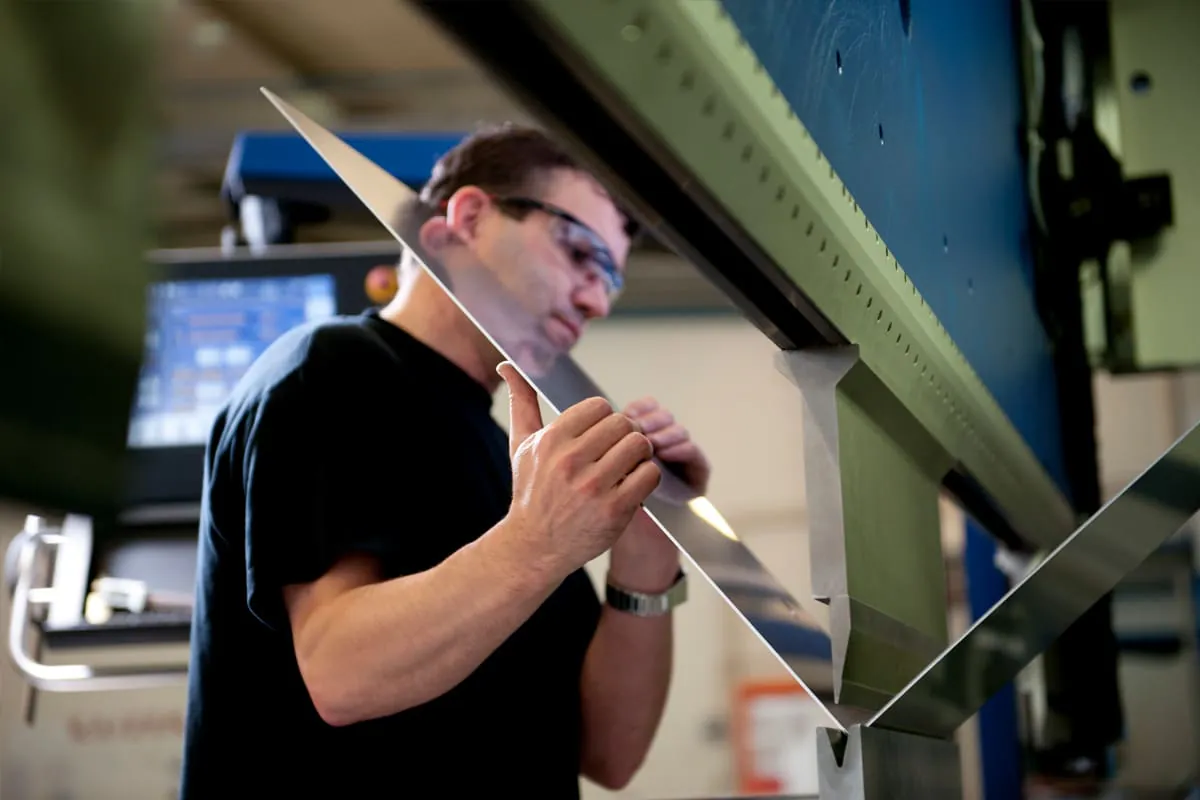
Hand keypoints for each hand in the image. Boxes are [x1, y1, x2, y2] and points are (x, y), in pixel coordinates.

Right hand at [498, 363, 661, 576]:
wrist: (534, 546)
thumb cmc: (531, 491)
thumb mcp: (521, 445)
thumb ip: (521, 401)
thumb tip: (508, 364)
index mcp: (551, 440)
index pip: (599, 407)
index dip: (605, 419)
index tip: (600, 435)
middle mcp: (571, 462)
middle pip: (624, 424)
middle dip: (625, 435)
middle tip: (618, 450)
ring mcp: (594, 487)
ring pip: (640, 446)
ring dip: (639, 455)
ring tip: (627, 466)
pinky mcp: (614, 510)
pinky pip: (649, 475)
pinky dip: (647, 477)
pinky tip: (632, 485)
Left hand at [623, 397, 710, 495]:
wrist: (647, 523)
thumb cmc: (626, 490)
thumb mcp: (615, 461)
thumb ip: (614, 441)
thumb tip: (614, 420)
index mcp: (647, 430)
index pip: (648, 407)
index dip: (640, 409)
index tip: (628, 415)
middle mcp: (668, 438)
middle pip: (663, 416)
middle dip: (651, 421)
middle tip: (639, 429)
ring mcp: (684, 452)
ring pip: (678, 431)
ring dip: (664, 435)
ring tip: (651, 443)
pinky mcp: (699, 469)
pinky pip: (692, 451)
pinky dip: (679, 449)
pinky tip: (665, 454)